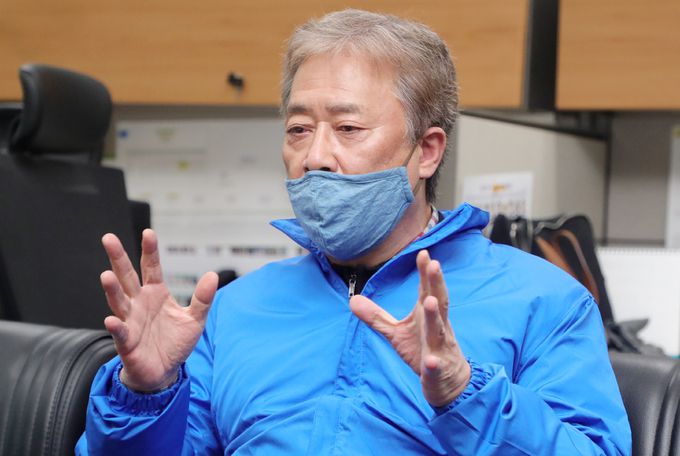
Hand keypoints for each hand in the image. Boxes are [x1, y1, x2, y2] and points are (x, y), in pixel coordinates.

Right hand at [101, 229, 217, 391]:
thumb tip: (212, 275)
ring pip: (119, 301)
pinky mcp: (127, 342)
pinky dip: (117, 326)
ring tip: (106, 275)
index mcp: (156, 293)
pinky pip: (121, 332)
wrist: (164, 371)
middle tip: (108, 238)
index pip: (151, 267)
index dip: (150, 251)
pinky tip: (112, 320)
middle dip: (118, 258)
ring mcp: (131, 321)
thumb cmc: (175, 342)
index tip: (148, 232)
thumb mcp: (195, 320)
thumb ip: (203, 299)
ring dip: (112, 290)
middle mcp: (139, 303)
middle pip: (127, 277)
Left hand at [350, 250, 469, 406]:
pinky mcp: (438, 369)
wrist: (447, 380)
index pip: (427, 290)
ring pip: (438, 331)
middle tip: (434, 264)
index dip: (425, 273)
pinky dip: (433, 363)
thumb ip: (377, 317)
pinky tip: (430, 361)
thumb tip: (352, 300)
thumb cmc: (423, 349)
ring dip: (435, 317)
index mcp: (426, 315)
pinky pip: (436, 366)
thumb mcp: (396, 332)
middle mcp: (437, 327)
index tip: (423, 253)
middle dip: (437, 284)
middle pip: (438, 302)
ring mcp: (439, 347)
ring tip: (430, 301)